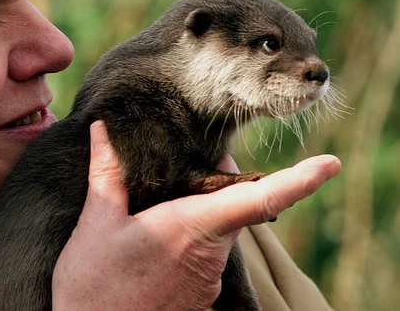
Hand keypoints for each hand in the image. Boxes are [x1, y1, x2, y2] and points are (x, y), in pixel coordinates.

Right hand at [52, 121, 340, 310]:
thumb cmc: (94, 284)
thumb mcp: (97, 222)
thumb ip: (107, 172)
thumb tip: (102, 128)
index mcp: (192, 228)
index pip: (259, 200)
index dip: (299, 180)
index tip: (329, 165)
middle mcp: (210, 255)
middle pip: (234, 205)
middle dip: (216, 179)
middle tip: (188, 156)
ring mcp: (207, 280)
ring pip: (219, 230)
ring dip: (200, 209)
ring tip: (157, 202)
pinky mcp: (199, 294)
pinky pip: (206, 253)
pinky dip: (191, 236)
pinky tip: (155, 236)